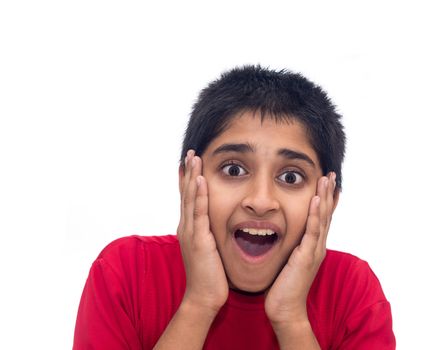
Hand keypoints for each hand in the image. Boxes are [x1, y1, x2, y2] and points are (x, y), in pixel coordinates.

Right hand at [177, 150, 228, 314]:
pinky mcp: (198, 239)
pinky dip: (198, 194)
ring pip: (189, 198)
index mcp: (190, 229)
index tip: (191, 162)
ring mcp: (190, 232)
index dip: (189, 180)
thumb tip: (215, 225)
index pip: (188, 199)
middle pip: (185, 194)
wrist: (204, 297)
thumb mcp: (208, 249)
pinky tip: (199, 179)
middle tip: (190, 152)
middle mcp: (186, 227)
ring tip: (194, 157)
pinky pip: (198, 212)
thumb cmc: (210, 275)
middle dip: (188, 171)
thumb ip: (209, 234)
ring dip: (192, 176)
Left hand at [265, 172, 336, 326]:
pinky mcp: (306, 257)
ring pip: (322, 219)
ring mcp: (314, 251)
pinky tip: (316, 200)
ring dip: (325, 197)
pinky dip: (315, 214)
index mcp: (313, 247)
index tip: (328, 182)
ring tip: (327, 178)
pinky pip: (312, 231)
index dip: (326, 199)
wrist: (285, 309)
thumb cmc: (283, 287)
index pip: (321, 218)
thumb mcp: (289, 261)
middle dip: (329, 192)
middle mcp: (317, 246)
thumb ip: (291, 247)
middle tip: (332, 173)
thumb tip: (285, 235)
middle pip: (326, 214)